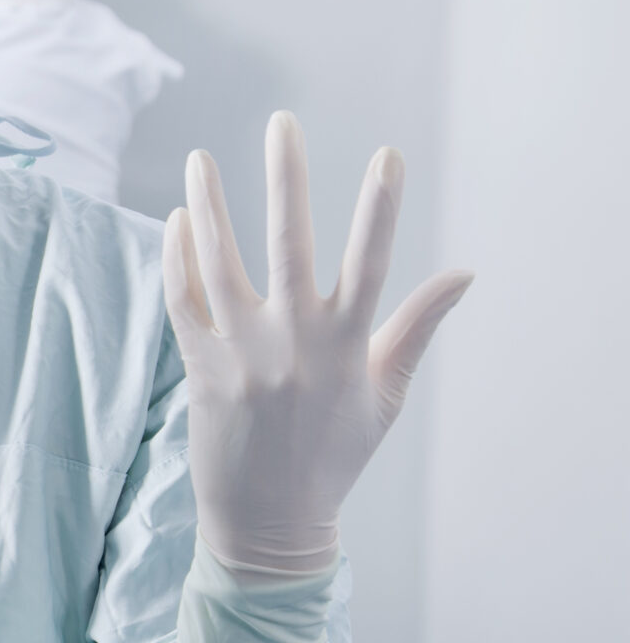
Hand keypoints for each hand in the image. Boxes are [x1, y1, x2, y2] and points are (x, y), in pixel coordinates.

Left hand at [165, 113, 472, 571]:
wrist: (268, 520)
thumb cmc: (333, 454)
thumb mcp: (384, 394)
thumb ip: (415, 327)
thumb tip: (465, 273)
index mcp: (345, 346)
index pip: (371, 262)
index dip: (380, 208)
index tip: (388, 155)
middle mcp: (292, 342)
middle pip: (289, 243)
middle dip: (287, 178)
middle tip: (282, 122)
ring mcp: (240, 352)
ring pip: (219, 262)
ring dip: (208, 205)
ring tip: (199, 158)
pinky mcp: (198, 366)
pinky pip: (182, 298)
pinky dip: (178, 257)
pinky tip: (179, 219)